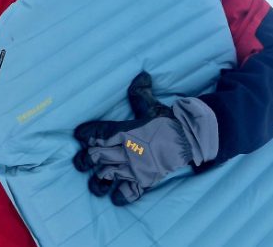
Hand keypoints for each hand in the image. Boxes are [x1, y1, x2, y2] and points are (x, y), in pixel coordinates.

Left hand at [72, 72, 218, 205]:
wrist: (192, 138)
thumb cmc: (170, 122)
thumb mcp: (153, 105)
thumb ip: (141, 93)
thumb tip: (141, 74)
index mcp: (123, 130)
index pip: (95, 132)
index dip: (85, 134)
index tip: (80, 135)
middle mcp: (124, 150)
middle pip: (94, 157)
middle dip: (84, 160)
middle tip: (82, 161)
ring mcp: (133, 167)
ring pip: (105, 177)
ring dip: (97, 181)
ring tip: (96, 183)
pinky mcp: (145, 180)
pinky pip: (127, 193)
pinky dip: (120, 197)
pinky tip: (116, 196)